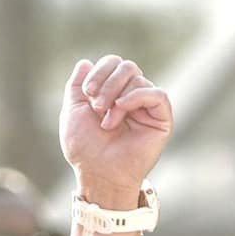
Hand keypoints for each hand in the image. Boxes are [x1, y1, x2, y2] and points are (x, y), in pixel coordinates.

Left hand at [59, 55, 172, 204]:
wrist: (98, 173)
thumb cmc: (85, 148)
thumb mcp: (73, 111)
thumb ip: (77, 86)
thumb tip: (85, 62)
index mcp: (112, 92)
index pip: (113, 63)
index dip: (99, 71)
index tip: (87, 93)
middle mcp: (132, 96)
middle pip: (127, 66)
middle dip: (107, 82)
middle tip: (96, 107)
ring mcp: (147, 107)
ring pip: (138, 79)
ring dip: (116, 96)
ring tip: (106, 121)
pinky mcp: (161, 119)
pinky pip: (156, 94)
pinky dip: (136, 97)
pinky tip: (121, 110)